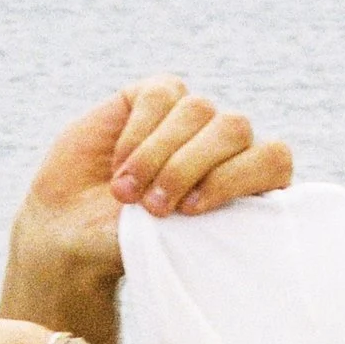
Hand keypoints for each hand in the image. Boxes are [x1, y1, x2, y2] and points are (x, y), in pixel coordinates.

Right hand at [12, 76, 291, 292]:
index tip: (192, 212)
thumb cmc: (129, 246)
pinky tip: (120, 164)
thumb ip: (206, 227)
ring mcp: (191, 116)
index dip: (237, 178)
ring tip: (126, 194)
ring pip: (198, 110)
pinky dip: (139, 132)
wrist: (71, 229)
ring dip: (158, 155)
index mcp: (247, 184)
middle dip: (189, 168)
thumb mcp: (171, 248)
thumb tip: (236, 211)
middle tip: (153, 209)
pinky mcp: (154, 96)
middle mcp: (225, 145)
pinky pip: (162, 96)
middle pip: (235, 129)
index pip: (273, 159)